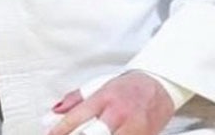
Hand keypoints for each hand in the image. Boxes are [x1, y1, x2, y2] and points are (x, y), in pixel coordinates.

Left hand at [48, 71, 174, 134]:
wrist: (160, 85)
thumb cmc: (127, 87)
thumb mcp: (99, 86)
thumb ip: (75, 100)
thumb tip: (54, 112)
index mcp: (105, 97)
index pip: (77, 116)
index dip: (60, 129)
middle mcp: (119, 113)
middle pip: (95, 134)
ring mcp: (134, 127)